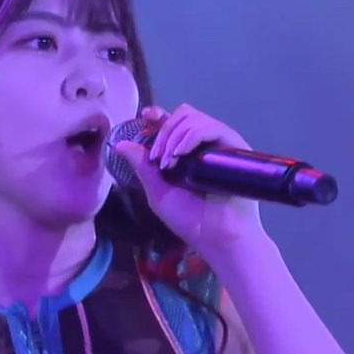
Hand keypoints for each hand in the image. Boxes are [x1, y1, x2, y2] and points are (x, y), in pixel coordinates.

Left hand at [113, 104, 264, 253]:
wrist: (217, 237)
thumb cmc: (190, 220)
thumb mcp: (158, 192)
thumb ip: (142, 167)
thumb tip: (119, 143)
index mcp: (185, 153)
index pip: (173, 123)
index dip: (159, 115)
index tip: (146, 116)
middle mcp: (203, 145)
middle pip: (184, 115)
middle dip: (164, 130)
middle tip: (157, 157)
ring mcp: (220, 145)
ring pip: (196, 118)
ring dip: (175, 135)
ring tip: (168, 162)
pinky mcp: (234, 148)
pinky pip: (213, 128)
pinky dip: (192, 135)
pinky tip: (181, 153)